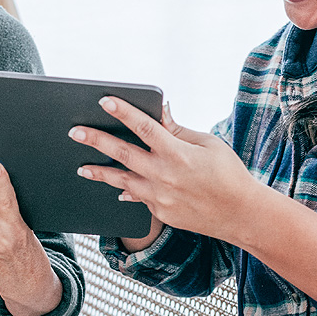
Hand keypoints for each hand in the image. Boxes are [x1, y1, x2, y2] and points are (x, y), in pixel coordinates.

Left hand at [71, 99, 260, 246]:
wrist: (241, 214)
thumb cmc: (229, 173)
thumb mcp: (208, 144)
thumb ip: (178, 129)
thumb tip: (159, 110)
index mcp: (179, 154)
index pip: (145, 128)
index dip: (124, 112)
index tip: (105, 101)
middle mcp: (165, 176)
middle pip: (123, 154)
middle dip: (96, 141)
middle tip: (75, 132)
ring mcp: (160, 198)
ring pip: (122, 181)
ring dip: (99, 173)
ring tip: (81, 167)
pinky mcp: (161, 214)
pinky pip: (137, 199)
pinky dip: (126, 190)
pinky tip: (114, 186)